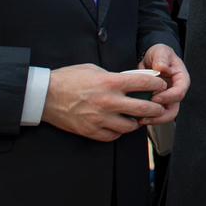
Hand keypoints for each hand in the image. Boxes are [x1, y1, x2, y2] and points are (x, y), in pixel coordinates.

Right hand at [41, 63, 168, 141]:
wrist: (45, 95)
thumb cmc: (69, 78)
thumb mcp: (94, 69)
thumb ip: (115, 76)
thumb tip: (133, 81)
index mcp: (110, 82)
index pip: (143, 85)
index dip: (156, 86)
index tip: (160, 87)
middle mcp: (108, 102)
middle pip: (143, 109)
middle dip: (155, 109)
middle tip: (157, 107)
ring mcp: (100, 119)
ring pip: (129, 126)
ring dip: (135, 122)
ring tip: (136, 118)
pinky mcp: (91, 131)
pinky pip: (113, 136)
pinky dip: (118, 131)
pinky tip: (118, 125)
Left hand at [139, 43, 189, 125]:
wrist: (153, 58)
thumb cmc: (160, 54)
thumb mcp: (161, 52)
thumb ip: (162, 59)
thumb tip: (161, 68)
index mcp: (181, 80)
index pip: (179, 92)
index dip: (168, 97)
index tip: (155, 98)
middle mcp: (175, 92)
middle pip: (173, 110)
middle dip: (160, 115)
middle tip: (146, 114)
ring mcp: (167, 99)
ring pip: (164, 116)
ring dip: (153, 120)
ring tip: (139, 119)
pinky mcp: (158, 104)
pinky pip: (155, 115)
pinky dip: (146, 118)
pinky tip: (135, 116)